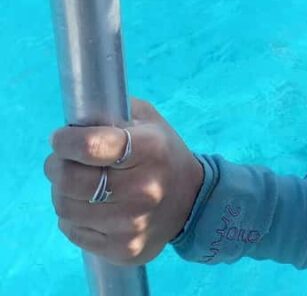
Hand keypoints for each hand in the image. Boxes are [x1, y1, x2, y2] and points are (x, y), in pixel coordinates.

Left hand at [45, 98, 203, 264]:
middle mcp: (142, 189)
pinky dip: (73, 217)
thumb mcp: (148, 122)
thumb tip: (76, 121)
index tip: (61, 137)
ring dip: (62, 193)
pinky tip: (90, 206)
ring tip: (77, 184)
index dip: (67, 141)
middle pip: (71, 180)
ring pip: (66, 209)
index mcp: (150, 150)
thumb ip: (113, 114)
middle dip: (57, 166)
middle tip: (60, 161)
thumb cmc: (163, 153)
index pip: (91, 146)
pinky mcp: (122, 249)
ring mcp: (132, 224)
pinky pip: (74, 232)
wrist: (192, 200)